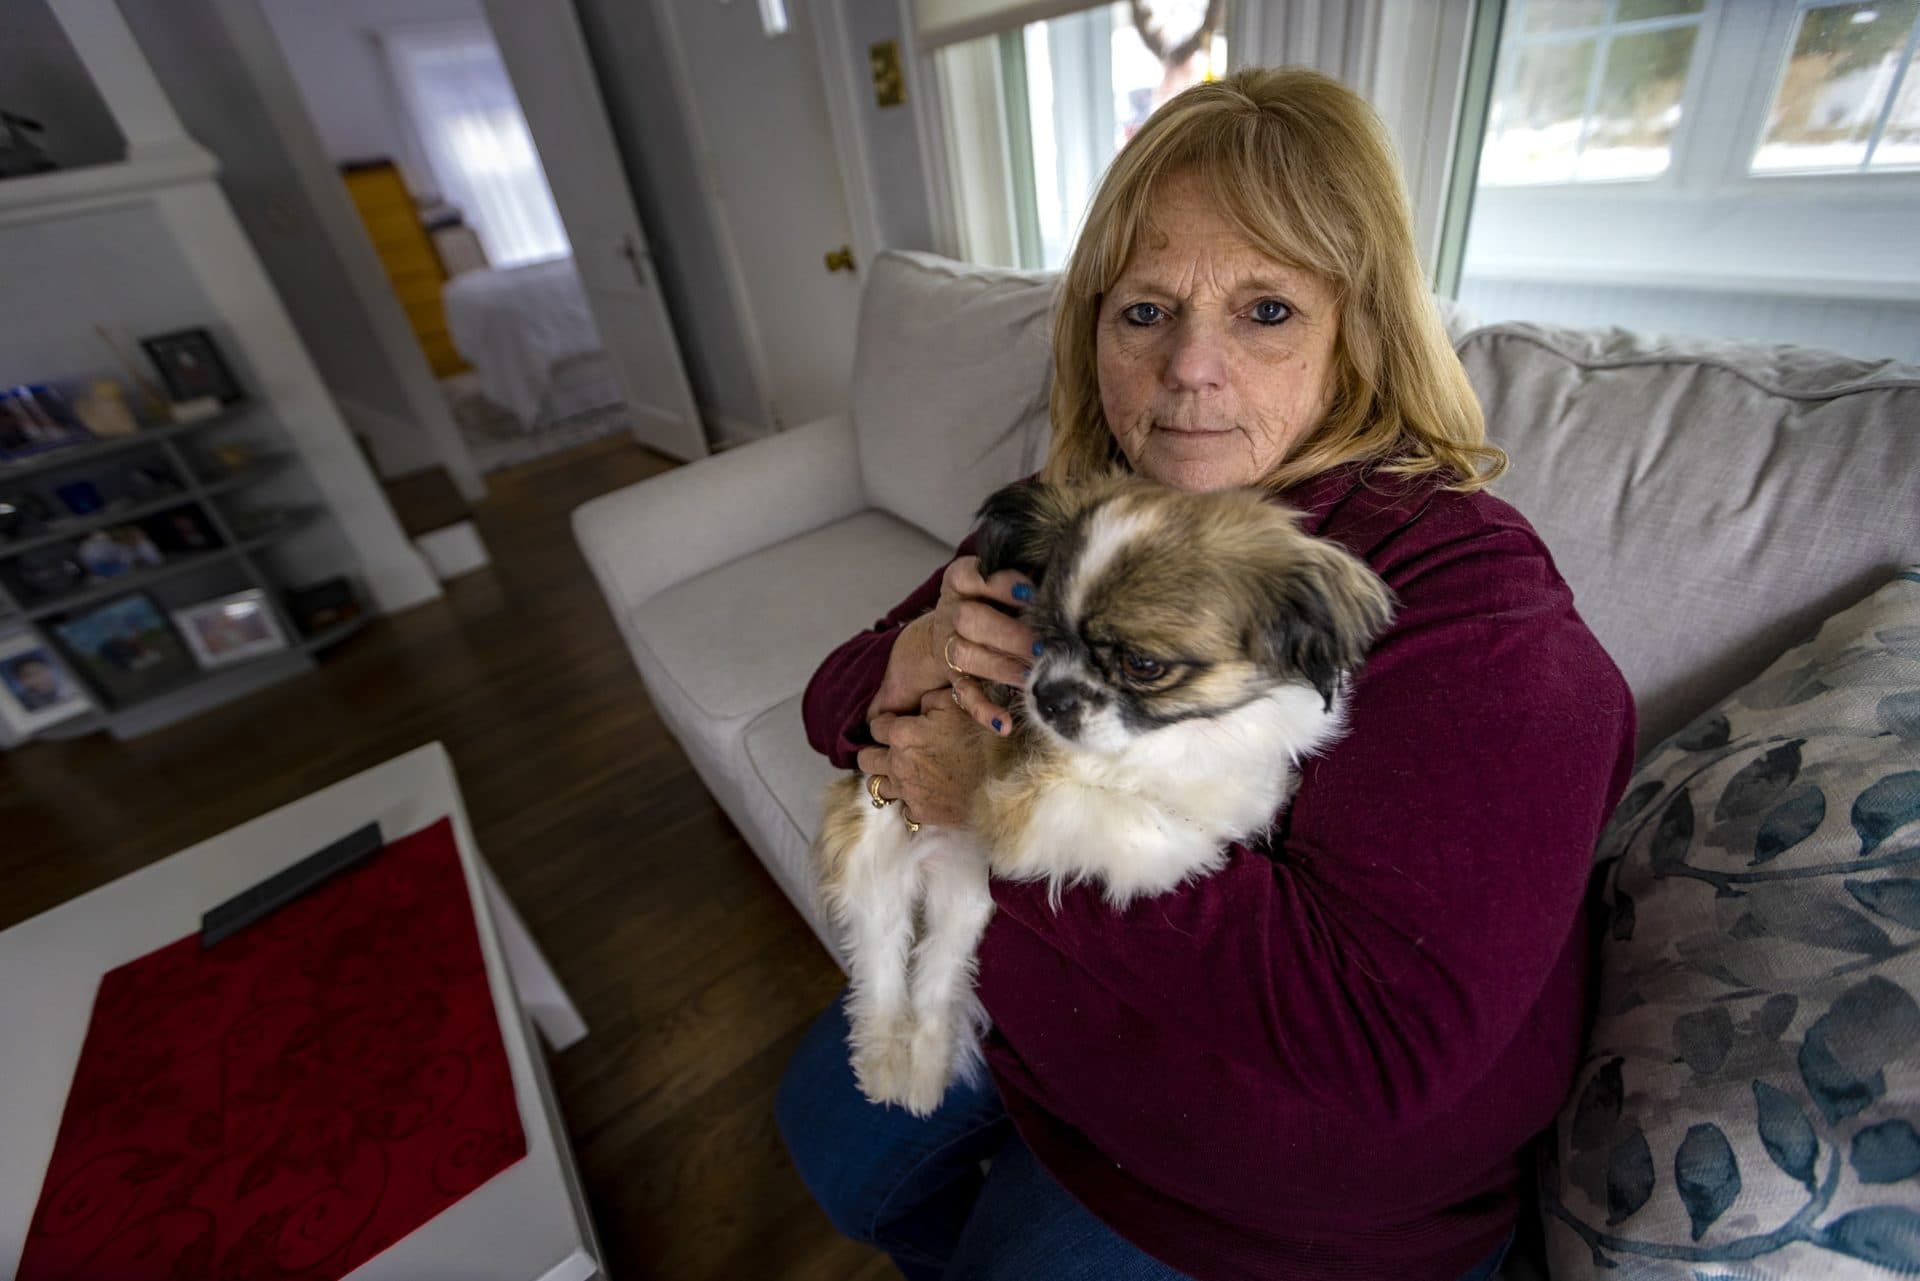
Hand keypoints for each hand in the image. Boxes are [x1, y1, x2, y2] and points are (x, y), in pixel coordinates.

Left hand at [858, 689, 992, 826]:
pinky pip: (901, 806)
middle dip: (876, 751)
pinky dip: (908, 799)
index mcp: (902, 734)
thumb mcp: (957, 702)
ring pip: (875, 785)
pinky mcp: (920, 812)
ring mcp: (906, 791)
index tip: (901, 725)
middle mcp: (897, 764)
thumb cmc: (980, 738)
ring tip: (903, 772)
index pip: (875, 727)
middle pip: (866, 758)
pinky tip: (922, 791)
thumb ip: (930, 698)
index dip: (888, 724)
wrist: (1002, 782)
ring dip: (886, 776)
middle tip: (895, 750)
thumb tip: (920, 703)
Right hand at [871, 555, 1036, 737]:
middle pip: (970, 619)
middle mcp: (950, 611)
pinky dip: (983, 710)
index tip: (1032, 592)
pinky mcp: (953, 676)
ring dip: (1002, 668)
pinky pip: (964, 694)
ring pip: (967, 656)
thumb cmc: (990, 598)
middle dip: (1008, 634)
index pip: (973, 576)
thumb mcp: (999, 579)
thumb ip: (1025, 573)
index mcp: (960, 580)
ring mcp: (948, 645)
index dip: (1001, 584)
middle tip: (1042, 647)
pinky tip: (1004, 723)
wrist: (946, 628)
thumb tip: (1061, 574)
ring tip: (1033, 677)